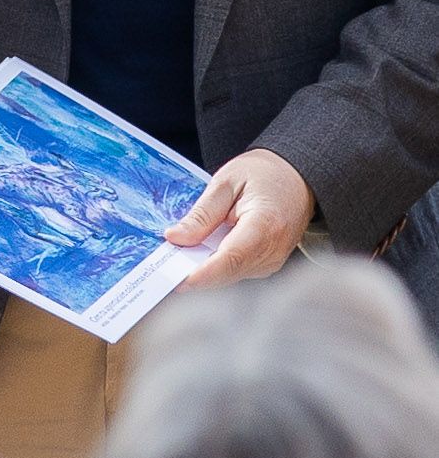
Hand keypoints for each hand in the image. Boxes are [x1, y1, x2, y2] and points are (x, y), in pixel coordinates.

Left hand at [170, 148, 314, 287]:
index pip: (231, 258)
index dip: (203, 274)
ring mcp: (273, 261)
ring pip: (230, 276)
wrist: (296, 179)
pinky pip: (236, 271)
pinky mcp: (268, 264)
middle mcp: (273, 250)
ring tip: (174, 262)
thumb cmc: (263, 175)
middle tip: (161, 273)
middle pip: (228, 272)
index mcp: (265, 225)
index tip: (177, 282)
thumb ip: (202, 214)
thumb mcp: (225, 183)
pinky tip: (196, 257)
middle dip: (194, 275)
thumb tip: (175, 238)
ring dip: (202, 272)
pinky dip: (214, 267)